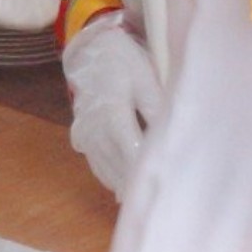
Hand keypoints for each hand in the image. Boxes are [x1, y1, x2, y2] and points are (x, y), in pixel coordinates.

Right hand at [61, 13, 162, 200]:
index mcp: (112, 113)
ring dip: (125, 184)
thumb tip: (171, 135)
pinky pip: (96, 165)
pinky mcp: (80, 137)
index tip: (168, 184)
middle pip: (119, 166)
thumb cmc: (122, 62)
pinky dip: (111, 177)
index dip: (149, 169)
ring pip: (106, 171)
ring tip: (146, 199)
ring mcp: (85, 134)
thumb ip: (156, 109)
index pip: (132, 151)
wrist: (91, 51)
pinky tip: (124, 186)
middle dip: (140, 183)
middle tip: (163, 199)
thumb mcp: (145, 79)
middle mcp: (94, 128)